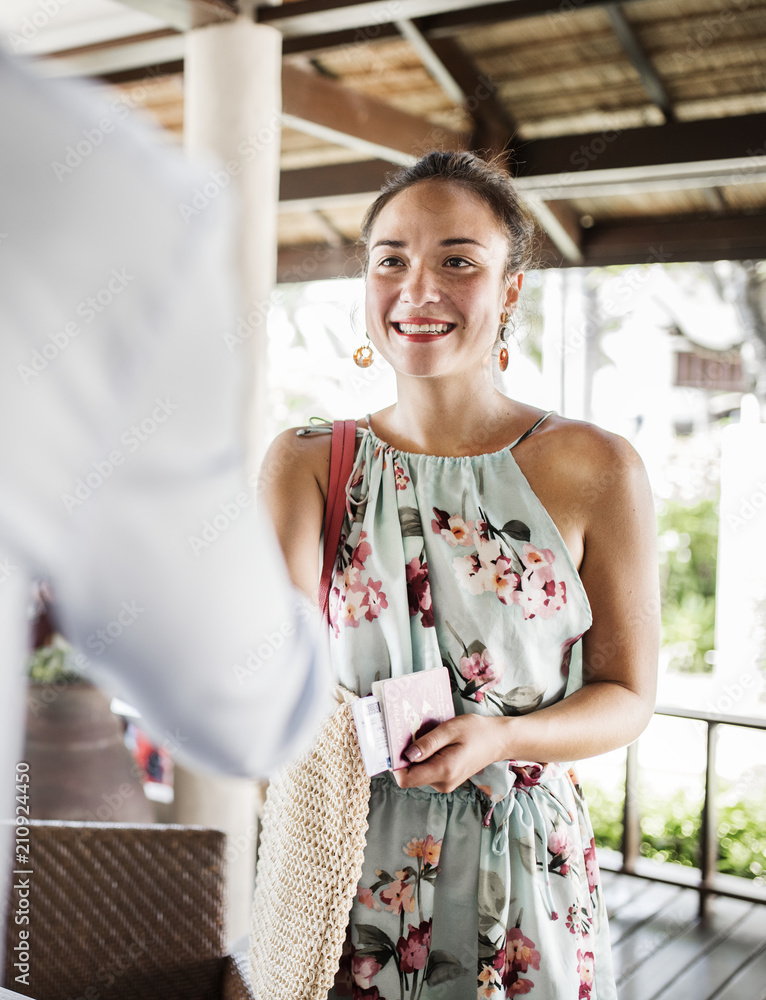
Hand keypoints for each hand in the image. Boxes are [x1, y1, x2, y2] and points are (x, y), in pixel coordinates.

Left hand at [393, 714, 508, 792]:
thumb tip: (407, 755)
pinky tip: (436, 742)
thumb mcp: (450, 730)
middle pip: (411, 775)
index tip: (393, 746)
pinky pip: (427, 770)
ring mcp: (445, 783)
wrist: (499, 740)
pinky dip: (426, 757)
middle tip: (410, 733)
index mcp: (443, 771)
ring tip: (428, 735)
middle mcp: (443, 783)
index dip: (395, 765)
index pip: (406, 780)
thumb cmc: (477, 731)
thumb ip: (428, 743)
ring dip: (417, 755)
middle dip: (407, 756)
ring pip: (418, 772)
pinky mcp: (447, 779)